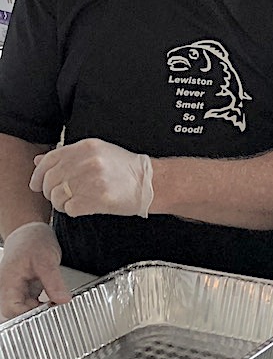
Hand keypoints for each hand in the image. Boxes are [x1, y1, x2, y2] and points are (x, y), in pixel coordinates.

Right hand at [0, 221, 70, 317]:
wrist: (31, 231)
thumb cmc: (32, 241)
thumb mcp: (47, 261)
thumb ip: (54, 282)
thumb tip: (62, 300)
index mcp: (8, 283)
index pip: (12, 310)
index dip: (30, 314)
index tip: (49, 311)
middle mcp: (9, 288)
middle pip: (17, 312)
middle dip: (36, 313)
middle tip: (56, 307)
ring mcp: (16, 289)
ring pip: (25, 309)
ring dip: (41, 309)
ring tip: (57, 302)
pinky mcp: (25, 289)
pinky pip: (32, 303)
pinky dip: (43, 304)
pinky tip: (54, 299)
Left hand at [30, 138, 153, 217]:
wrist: (150, 183)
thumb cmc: (124, 169)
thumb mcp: (98, 153)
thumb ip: (68, 156)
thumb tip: (39, 161)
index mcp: (87, 147)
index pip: (49, 159)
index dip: (38, 174)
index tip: (36, 184)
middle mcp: (88, 161)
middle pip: (50, 179)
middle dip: (50, 191)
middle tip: (59, 196)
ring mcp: (93, 180)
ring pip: (58, 196)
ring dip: (61, 203)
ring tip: (73, 202)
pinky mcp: (99, 198)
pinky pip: (70, 208)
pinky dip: (72, 210)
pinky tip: (82, 207)